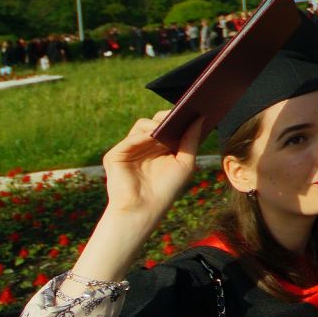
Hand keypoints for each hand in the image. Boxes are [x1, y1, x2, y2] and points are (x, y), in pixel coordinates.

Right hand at [64, 113, 203, 290]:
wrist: (144, 210)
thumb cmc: (166, 190)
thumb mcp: (185, 163)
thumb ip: (191, 140)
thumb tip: (201, 118)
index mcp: (160, 147)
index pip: (170, 125)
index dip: (181, 116)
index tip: (197, 105)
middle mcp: (144, 145)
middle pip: (156, 121)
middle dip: (170, 115)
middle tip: (185, 108)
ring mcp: (130, 148)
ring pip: (142, 125)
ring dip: (157, 124)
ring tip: (170, 123)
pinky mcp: (116, 155)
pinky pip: (131, 138)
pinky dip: (143, 134)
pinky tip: (154, 133)